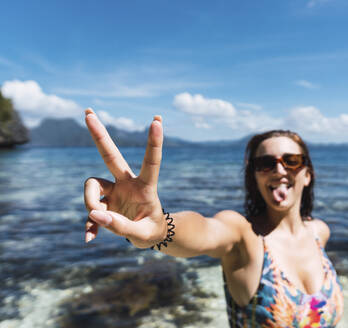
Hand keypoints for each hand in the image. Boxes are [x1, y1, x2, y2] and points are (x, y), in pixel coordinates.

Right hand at [84, 108, 165, 247]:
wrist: (148, 235)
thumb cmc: (151, 231)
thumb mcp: (142, 235)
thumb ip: (120, 226)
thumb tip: (94, 214)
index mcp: (145, 186)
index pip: (150, 161)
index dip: (153, 142)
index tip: (157, 120)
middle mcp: (127, 183)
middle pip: (110, 155)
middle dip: (99, 134)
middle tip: (88, 112)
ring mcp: (114, 190)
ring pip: (91, 186)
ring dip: (90, 203)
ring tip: (98, 222)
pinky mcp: (103, 201)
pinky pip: (90, 209)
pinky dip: (90, 224)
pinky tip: (90, 238)